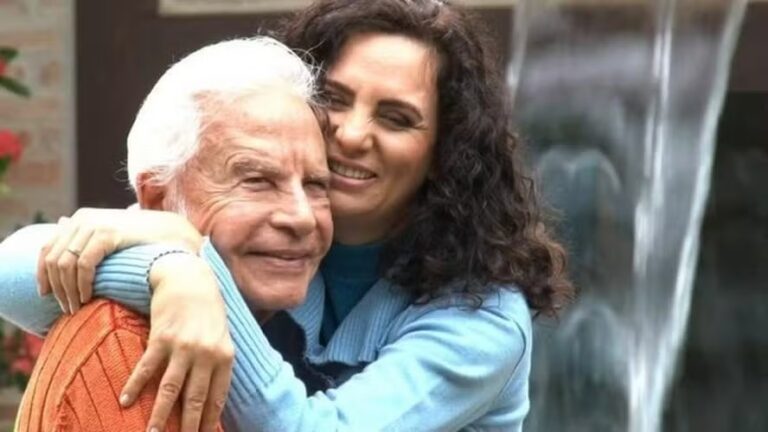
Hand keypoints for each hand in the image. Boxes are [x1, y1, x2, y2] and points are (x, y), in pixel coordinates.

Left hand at [37, 207, 201, 313]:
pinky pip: (84, 265)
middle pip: (54, 259)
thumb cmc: (142, 240)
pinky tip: (89, 297)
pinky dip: (82, 284)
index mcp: (79, 219)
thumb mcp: (110, 237)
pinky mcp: (107, 234)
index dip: (42, 274)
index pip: (47, 248)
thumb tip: (60, 230)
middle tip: (67, 308)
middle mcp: (82, 219)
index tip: (46, 295)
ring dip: (68, 291)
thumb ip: (86, 239)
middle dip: (57, 288)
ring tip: (76, 307)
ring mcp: (94, 225)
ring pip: (65, 264)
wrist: (171, 233)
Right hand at [120, 253, 233, 431]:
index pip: (216, 397)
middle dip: (186, 426)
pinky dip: (135, 386)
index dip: (208, 420)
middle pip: (194, 399)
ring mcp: (184, 346)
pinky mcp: (162, 337)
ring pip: (170, 389)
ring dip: (159, 415)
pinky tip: (126, 401)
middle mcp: (206, 354)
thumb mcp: (221, 336)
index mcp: (224, 357)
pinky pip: (147, 367)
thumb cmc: (207, 310)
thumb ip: (217, 363)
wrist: (190, 279)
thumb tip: (211, 394)